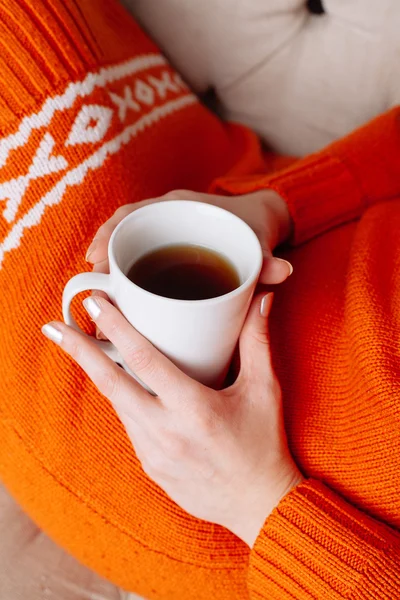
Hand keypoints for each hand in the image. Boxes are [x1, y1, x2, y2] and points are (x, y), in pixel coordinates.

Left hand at [42, 293, 302, 547]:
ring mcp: (153, 452)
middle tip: (54, 326)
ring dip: (97, 373)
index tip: (95, 303)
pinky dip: (120, 399)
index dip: (117, 327)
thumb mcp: (264, 390)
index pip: (144, 360)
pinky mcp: (149, 465)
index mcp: (194, 409)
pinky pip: (128, 424)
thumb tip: (261, 300)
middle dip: (79, 351)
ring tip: (80, 346)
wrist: (258, 505)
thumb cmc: (263, 445)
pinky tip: (120, 383)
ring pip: (116, 403)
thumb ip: (257, 341)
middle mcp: (166, 431)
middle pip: (111, 383)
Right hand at [86, 189, 292, 284]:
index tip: (97, 258)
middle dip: (102, 253)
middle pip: (122, 228)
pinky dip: (123, 270)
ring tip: (96, 297)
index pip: (136, 212)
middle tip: (90, 286)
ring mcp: (163, 229)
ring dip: (109, 264)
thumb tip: (282, 272)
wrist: (259, 220)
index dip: (112, 232)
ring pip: (126, 241)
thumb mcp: (260, 245)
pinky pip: (136, 252)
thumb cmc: (255, 230)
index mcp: (182, 206)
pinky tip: (117, 297)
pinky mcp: (165, 245)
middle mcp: (167, 214)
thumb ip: (267, 261)